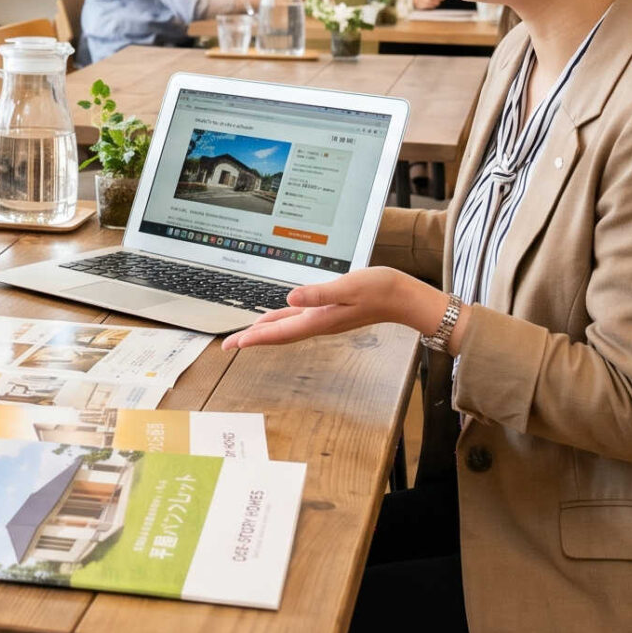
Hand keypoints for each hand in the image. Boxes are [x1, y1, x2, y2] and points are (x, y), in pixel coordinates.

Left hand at [220, 266, 451, 350]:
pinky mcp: (329, 311)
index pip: (279, 332)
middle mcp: (318, 322)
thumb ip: (319, 293)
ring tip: (244, 335)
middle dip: (252, 339)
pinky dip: (282, 320)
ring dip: (264, 332)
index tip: (234, 344)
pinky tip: (275, 317)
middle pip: (278, 334)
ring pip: (286, 328)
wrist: (403, 297)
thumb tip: (289, 297)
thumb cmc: (380, 290)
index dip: (255, 337)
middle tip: (228, 346)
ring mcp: (323, 318)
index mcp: (319, 319)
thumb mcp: (348, 287)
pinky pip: (298, 318)